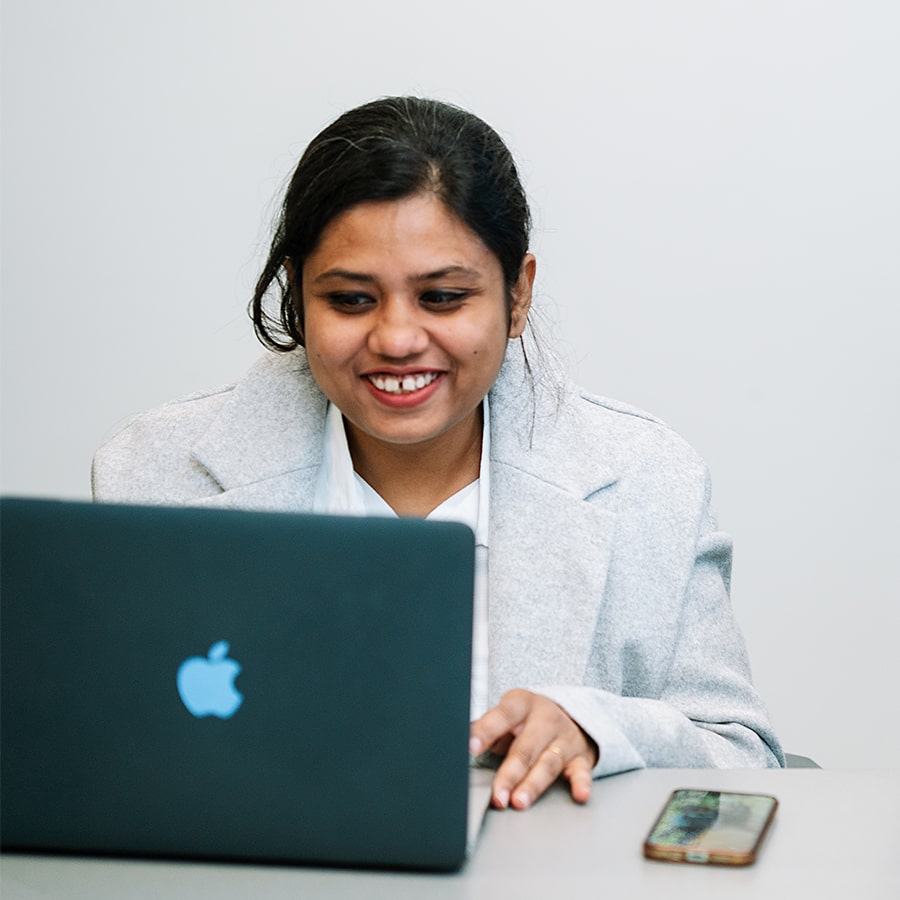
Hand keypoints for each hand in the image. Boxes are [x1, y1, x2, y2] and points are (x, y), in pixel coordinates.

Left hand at [469, 689, 598, 809]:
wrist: (570, 715)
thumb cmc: (527, 721)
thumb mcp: (506, 716)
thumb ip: (486, 729)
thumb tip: (454, 743)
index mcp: (521, 704)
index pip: (502, 716)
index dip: (486, 731)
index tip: (470, 747)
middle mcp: (545, 719)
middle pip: (525, 748)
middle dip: (510, 774)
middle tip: (497, 795)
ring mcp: (564, 738)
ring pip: (548, 763)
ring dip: (533, 784)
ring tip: (519, 801)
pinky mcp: (580, 757)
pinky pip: (582, 772)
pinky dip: (581, 784)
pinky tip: (579, 795)